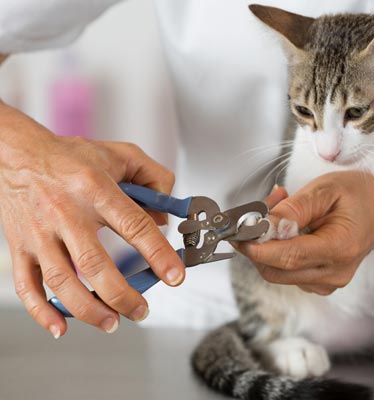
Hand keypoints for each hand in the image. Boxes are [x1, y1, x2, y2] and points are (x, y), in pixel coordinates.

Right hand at [0, 103, 183, 336]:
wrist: (18, 153)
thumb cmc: (72, 157)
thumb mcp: (122, 155)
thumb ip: (154, 180)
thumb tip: (166, 218)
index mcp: (95, 189)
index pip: (134, 226)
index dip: (158, 254)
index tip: (175, 277)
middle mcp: (66, 212)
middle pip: (94, 263)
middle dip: (121, 295)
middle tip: (141, 310)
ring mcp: (39, 232)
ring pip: (62, 280)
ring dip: (88, 308)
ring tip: (112, 322)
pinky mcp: (20, 245)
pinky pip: (26, 284)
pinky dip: (42, 310)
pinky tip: (61, 326)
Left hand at [238, 171, 373, 294]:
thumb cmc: (361, 196)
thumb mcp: (327, 188)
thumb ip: (295, 208)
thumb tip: (263, 225)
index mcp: (339, 249)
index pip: (288, 257)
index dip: (257, 247)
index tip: (237, 231)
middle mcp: (334, 273)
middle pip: (276, 271)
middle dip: (257, 245)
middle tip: (255, 214)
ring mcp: (328, 282)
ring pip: (279, 273)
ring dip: (268, 246)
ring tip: (281, 212)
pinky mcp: (321, 283)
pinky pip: (288, 273)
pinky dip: (279, 252)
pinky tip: (290, 229)